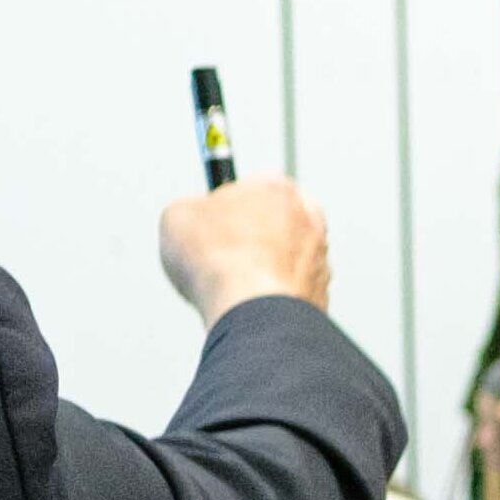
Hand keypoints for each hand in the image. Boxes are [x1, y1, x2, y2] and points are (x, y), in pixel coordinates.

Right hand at [162, 180, 333, 318]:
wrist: (252, 312)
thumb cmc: (219, 261)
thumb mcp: (177, 216)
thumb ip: (190, 209)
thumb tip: (190, 220)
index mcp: (276, 187)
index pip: (249, 187)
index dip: (223, 208)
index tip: (208, 223)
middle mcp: (309, 219)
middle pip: (272, 224)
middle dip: (248, 239)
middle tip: (219, 258)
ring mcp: (320, 259)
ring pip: (284, 260)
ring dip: (263, 270)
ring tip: (232, 287)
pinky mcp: (321, 296)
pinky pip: (290, 293)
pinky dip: (273, 299)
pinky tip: (249, 307)